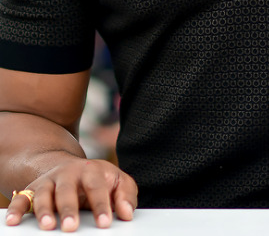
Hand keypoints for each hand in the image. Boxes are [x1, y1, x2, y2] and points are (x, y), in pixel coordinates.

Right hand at [5, 157, 137, 230]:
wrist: (70, 167)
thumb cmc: (98, 180)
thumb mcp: (116, 182)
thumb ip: (125, 195)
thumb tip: (127, 214)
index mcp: (91, 170)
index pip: (97, 187)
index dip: (101, 205)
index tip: (105, 223)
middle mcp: (68, 174)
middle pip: (67, 189)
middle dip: (69, 208)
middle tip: (72, 227)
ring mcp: (49, 181)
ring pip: (44, 193)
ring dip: (44, 210)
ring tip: (48, 226)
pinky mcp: (32, 190)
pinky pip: (21, 199)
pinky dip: (16, 209)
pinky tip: (13, 222)